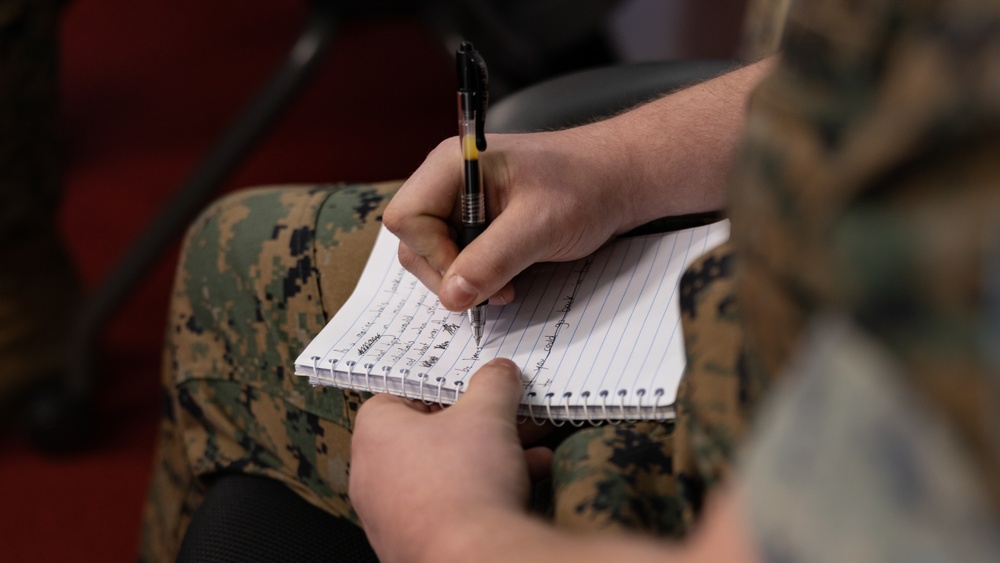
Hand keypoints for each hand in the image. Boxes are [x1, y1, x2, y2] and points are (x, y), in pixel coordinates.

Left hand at [349, 358, 553, 562]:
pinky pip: (452, 507)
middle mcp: (374, 477)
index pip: (397, 396)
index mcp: (376, 434)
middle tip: (506, 416)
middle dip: (476, 426)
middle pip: (429, 436)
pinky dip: (484, 493)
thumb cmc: (463, 483)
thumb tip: (499, 372)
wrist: (473, 558)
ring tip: (528, 450)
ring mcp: (393, 516)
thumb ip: (493, 384)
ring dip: (488, 459)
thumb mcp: (487, 414)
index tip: (468, 387)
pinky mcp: (417, 543)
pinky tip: (525, 481)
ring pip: (446, 473)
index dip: (437, 389)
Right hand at [382, 127, 638, 311]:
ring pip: (431, 253)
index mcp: (451, 166)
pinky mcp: (475, 221)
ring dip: (463, 279)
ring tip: (505, 286)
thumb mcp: (539, 226)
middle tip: (495, 289)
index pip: (406, 220)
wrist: (617, 179)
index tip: (475, 275)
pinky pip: (455, 255)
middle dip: (447, 273)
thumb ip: (492, 259)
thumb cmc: (584, 187)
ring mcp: (459, 202)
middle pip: (412, 241)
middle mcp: (446, 181)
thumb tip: (452, 296)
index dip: (433, 255)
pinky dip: (476, 275)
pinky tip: (506, 277)